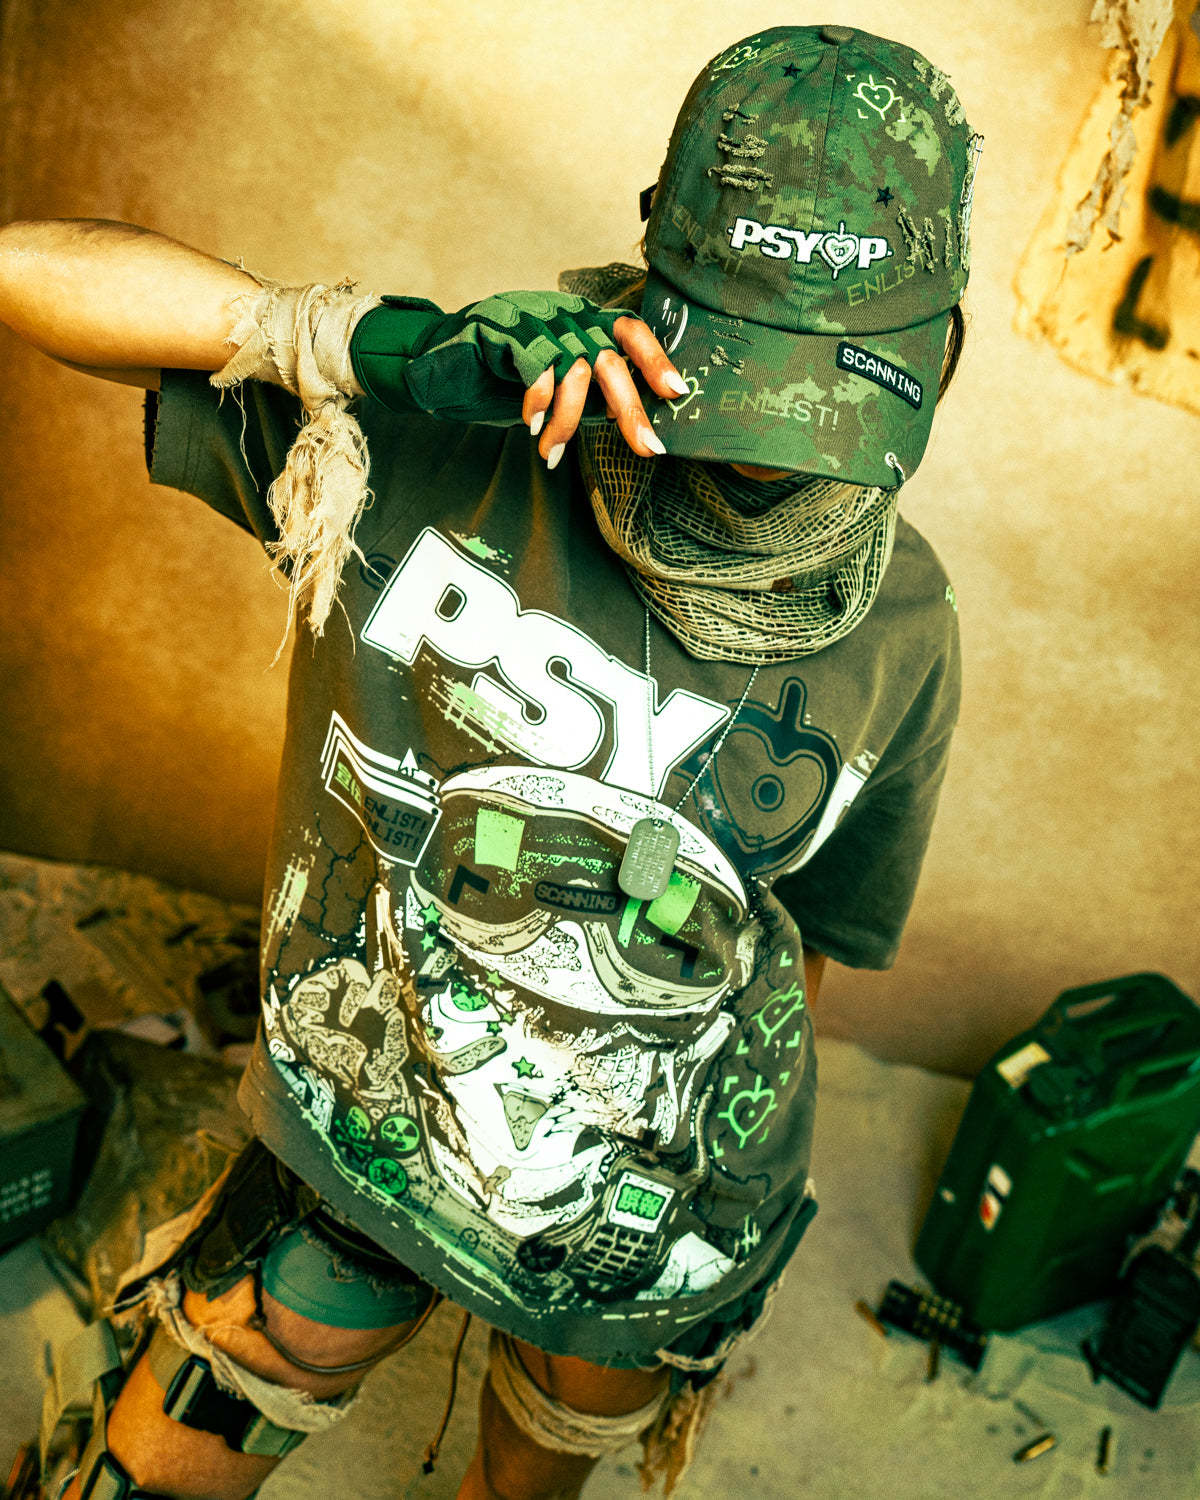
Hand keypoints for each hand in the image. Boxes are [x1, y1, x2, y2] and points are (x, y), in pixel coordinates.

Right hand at [520, 310, 688, 467]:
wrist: (485, 328)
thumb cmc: (540, 353)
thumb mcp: (577, 360)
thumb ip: (602, 383)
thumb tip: (630, 419)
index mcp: (600, 324)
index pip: (636, 335)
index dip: (657, 362)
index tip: (677, 391)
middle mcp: (580, 323)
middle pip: (612, 367)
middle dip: (631, 412)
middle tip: (647, 448)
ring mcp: (551, 328)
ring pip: (574, 379)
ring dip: (566, 424)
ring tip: (552, 453)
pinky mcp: (520, 337)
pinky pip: (538, 377)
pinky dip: (537, 407)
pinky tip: (534, 426)